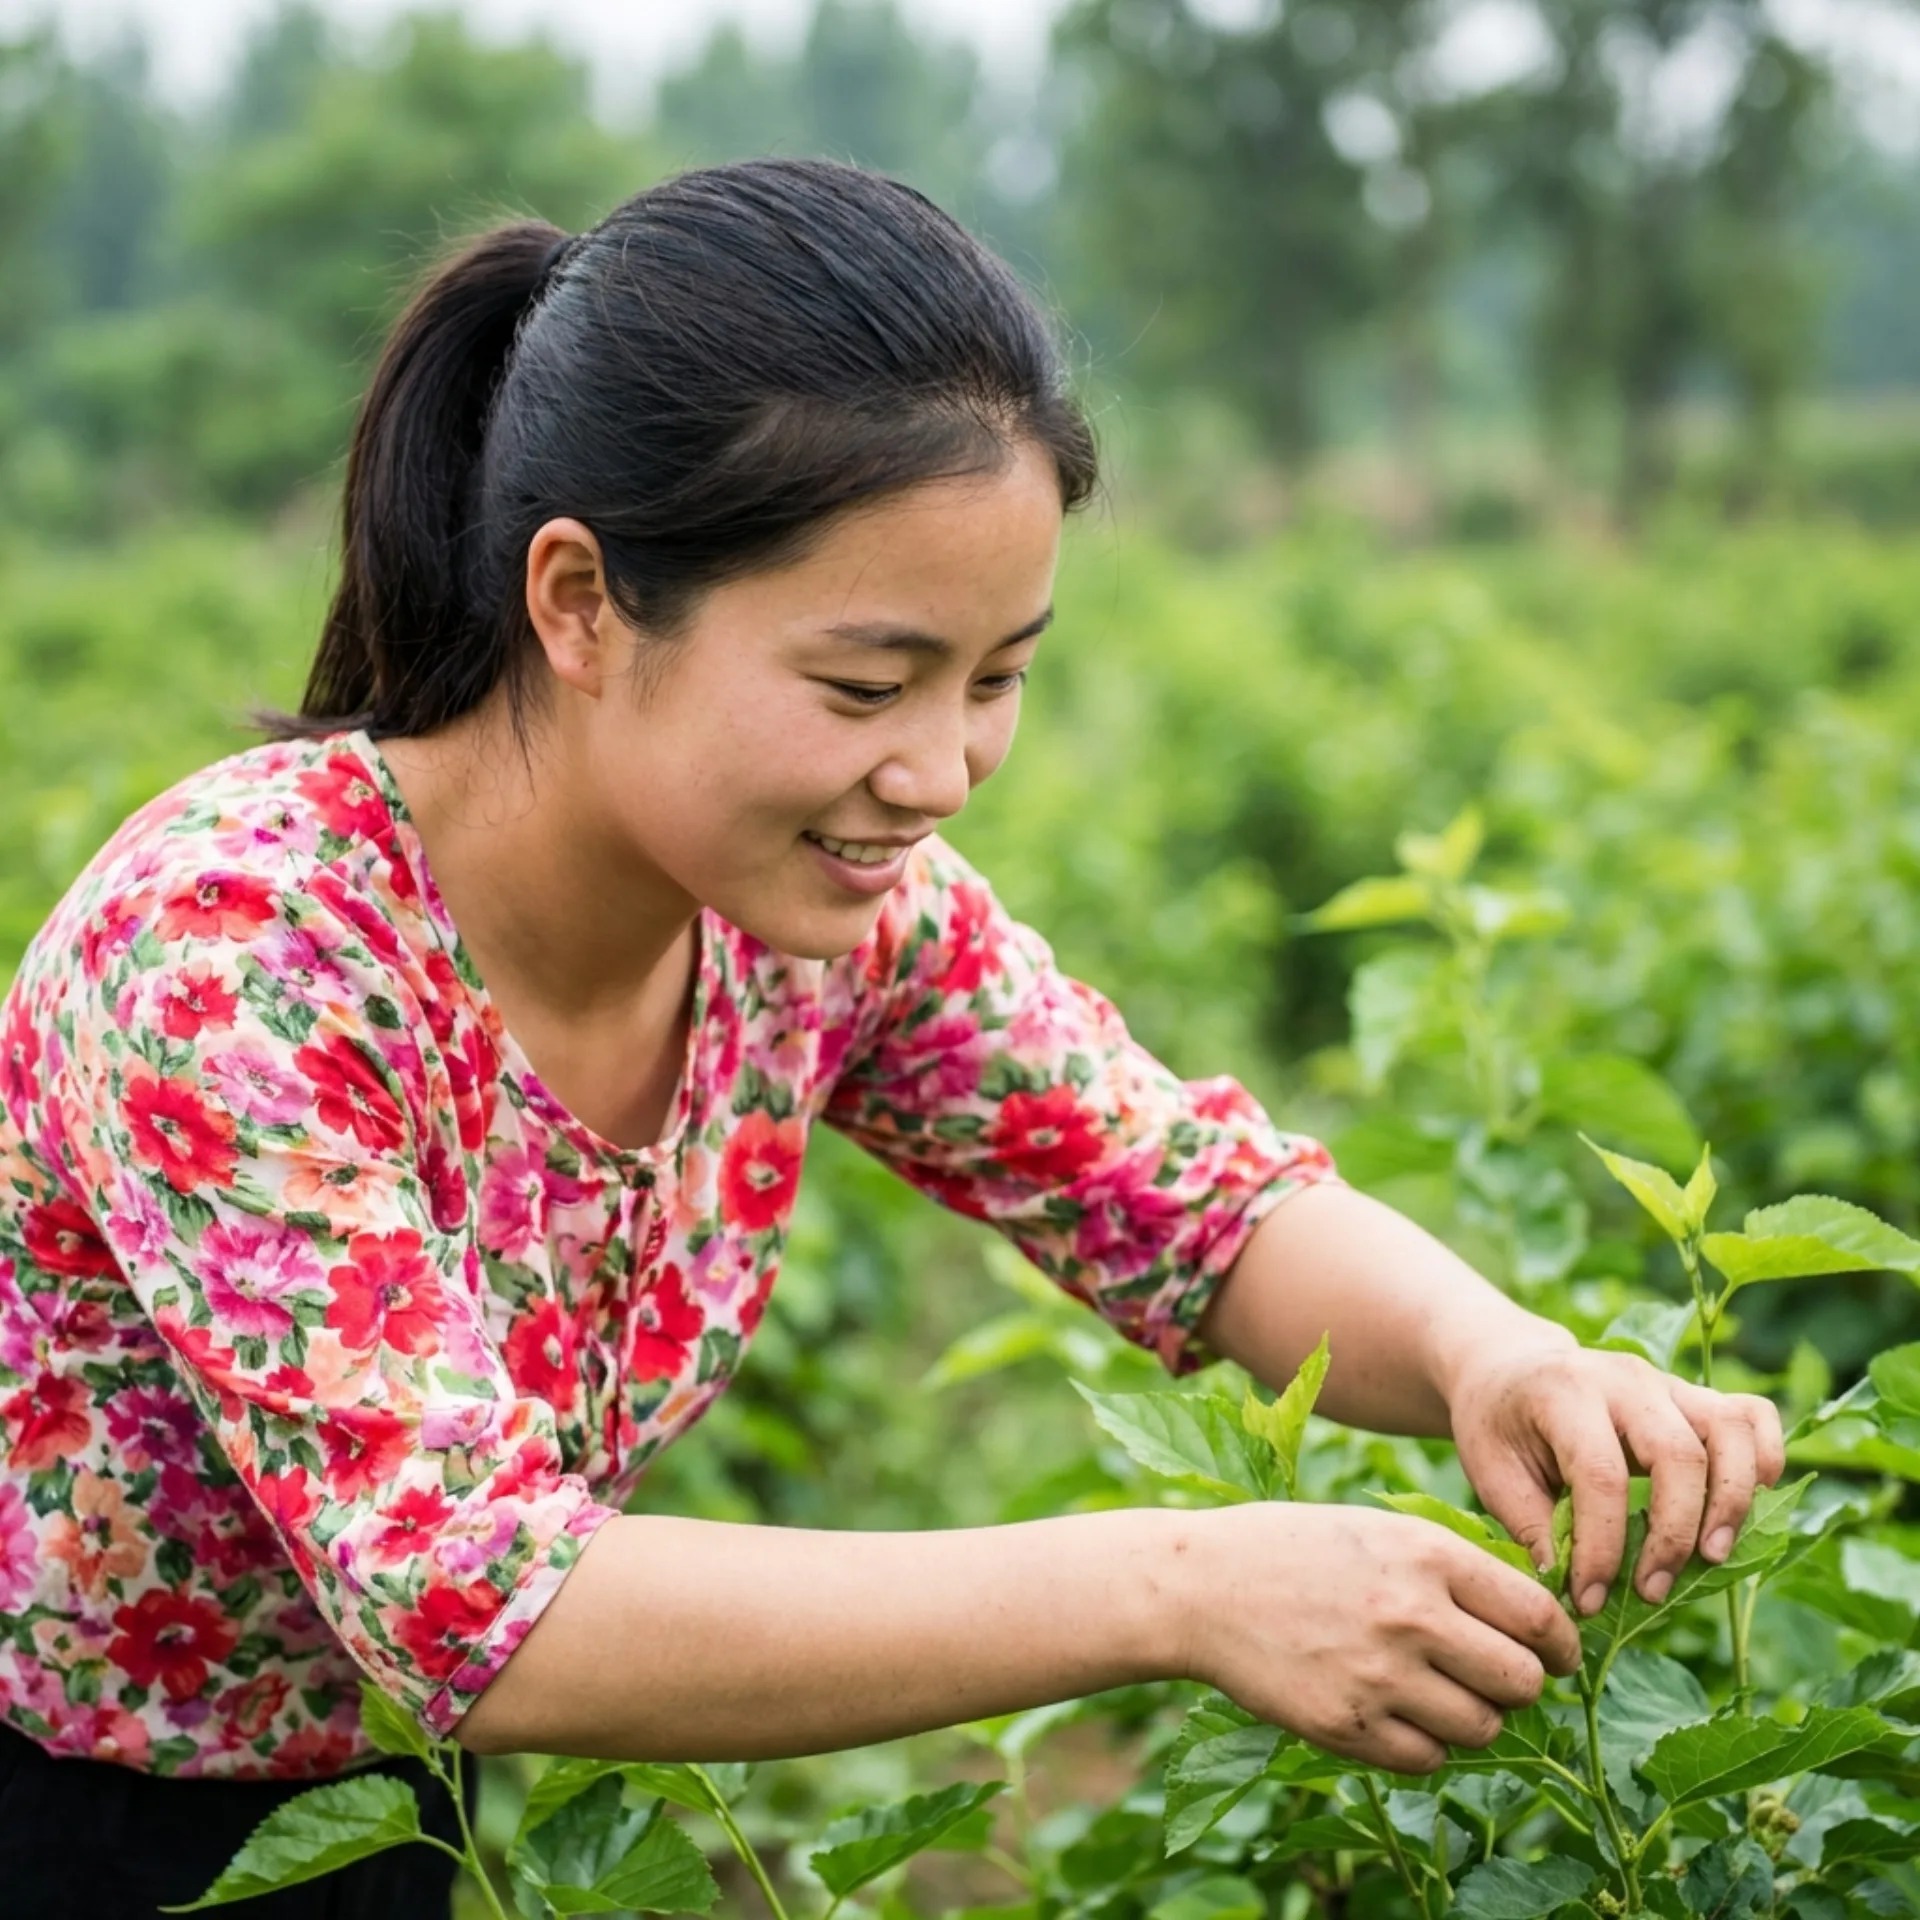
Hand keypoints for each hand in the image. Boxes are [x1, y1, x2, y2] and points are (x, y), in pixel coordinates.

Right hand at [1177, 1503, 1581, 1774]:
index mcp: (1427, 1555)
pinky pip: (1428, 1759)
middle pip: (1523, 1682)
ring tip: (1436, 1692)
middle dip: (1520, 1685)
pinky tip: (1396, 1712)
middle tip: (1494, 1677)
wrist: (1204, 1585)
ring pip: (1483, 1728)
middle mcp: (1412, 1616)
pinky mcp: (1348, 1726)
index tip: (1556, 1655)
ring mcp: (1379, 1676)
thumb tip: (1534, 1618)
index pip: (1538, 1617)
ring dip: (1472, 1717)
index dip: (1560, 1644)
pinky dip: (1424, 1744)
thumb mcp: (1382, 1530)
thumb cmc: (1297, 1550)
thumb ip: (1453, 1568)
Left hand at [1447, 1343, 1786, 1615]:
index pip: (1601, 1474)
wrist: (1508, 1366)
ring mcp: (1665, 1382)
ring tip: (1711, 1559)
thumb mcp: (1491, 1471)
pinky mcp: (1692, 1395)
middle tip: (1653, 1591)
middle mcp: (1623, 1378)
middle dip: (1674, 1534)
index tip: (1589, 1599)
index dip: (1603, 1547)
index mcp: (1563, 1392)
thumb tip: (1573, 1594)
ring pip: (1728, 1431)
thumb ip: (1533, 1527)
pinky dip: (1765, 1457)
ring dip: (1730, 1502)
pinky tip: (1753, 1503)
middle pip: (1678, 1453)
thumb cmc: (1499, 1425)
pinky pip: (1750, 1415)